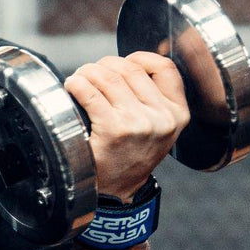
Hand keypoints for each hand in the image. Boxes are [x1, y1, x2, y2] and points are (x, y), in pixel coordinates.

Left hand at [63, 52, 189, 200]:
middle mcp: (162, 116)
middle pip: (130, 68)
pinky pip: (90, 92)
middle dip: (105, 65)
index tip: (121, 64)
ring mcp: (139, 122)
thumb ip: (154, 97)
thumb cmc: (131, 155)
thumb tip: (127, 64)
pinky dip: (76, 84)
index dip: (139, 58)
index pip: (165, 67)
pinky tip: (72, 87)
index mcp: (177, 113)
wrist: (117, 191)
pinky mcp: (114, 129)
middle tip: (91, 74)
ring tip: (79, 80)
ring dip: (87, 72)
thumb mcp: (159, 127)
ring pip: (108, 76)